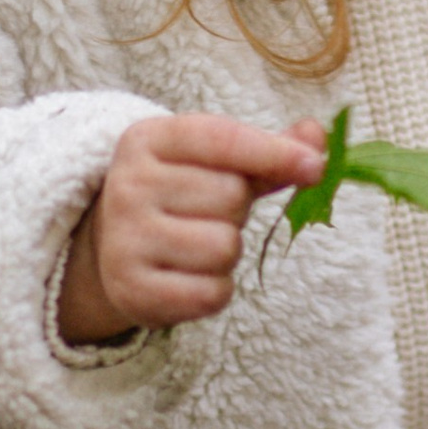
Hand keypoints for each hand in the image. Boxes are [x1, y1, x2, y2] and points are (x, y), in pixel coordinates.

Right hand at [56, 114, 324, 344]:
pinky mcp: (132, 290)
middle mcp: (128, 185)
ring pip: (224, 247)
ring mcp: (125, 239)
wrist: (111, 247)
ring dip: (227, 251)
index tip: (314, 167)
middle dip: (237, 209)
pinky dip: (216, 289)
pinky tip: (190, 275)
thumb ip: (267, 149)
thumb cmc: (179, 195)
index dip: (274, 153)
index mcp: (149, 140)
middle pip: (231, 196)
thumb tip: (317, 135)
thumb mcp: (212, 161)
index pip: (222, 139)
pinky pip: (211, 293)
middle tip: (207, 212)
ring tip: (196, 243)